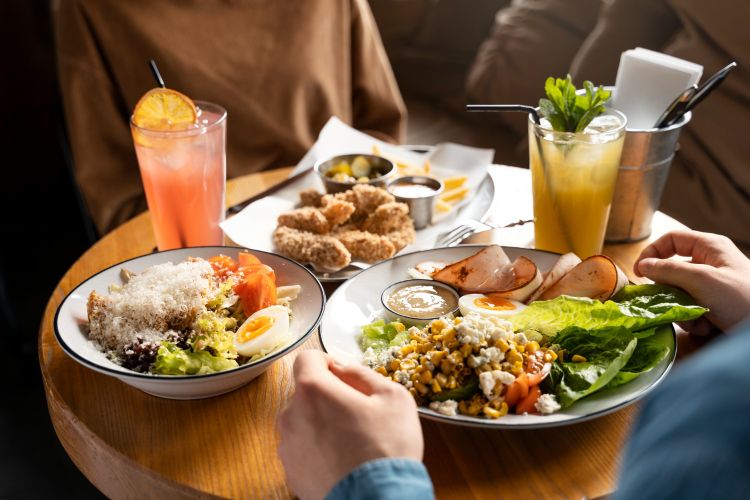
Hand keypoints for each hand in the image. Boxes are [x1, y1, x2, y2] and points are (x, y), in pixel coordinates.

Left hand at [278, 351, 422, 499]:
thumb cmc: (387, 448)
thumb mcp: (392, 397)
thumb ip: (362, 374)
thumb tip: (343, 369)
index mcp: (313, 390)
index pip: (307, 359)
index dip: (326, 362)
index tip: (342, 375)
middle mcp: (291, 415)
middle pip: (305, 393)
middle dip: (327, 396)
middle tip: (355, 412)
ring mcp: (288, 446)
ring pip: (302, 421)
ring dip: (321, 423)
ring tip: (350, 440)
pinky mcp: (291, 472)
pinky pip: (302, 448)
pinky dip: (318, 449)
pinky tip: (342, 459)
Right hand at [634, 230, 749, 331]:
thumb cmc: (742, 299)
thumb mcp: (701, 280)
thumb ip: (668, 270)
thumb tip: (643, 266)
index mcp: (709, 248)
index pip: (672, 239)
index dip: (652, 253)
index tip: (639, 273)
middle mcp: (711, 264)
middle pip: (672, 270)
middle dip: (669, 291)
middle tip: (668, 303)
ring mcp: (714, 286)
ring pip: (680, 293)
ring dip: (682, 309)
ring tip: (697, 320)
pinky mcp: (716, 307)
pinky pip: (692, 309)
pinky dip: (694, 320)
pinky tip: (707, 327)